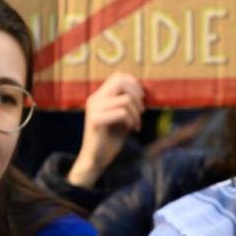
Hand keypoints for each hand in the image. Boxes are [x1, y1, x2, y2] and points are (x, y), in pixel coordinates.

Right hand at [67, 72, 144, 187]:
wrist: (96, 159)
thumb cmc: (110, 138)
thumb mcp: (121, 116)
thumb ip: (127, 102)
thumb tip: (142, 91)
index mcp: (99, 96)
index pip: (118, 76)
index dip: (133, 83)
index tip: (141, 98)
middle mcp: (94, 99)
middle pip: (120, 82)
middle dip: (136, 96)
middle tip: (141, 110)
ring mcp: (93, 109)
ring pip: (125, 100)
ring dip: (136, 113)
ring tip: (136, 123)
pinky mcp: (95, 121)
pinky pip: (121, 113)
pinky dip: (131, 121)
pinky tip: (131, 129)